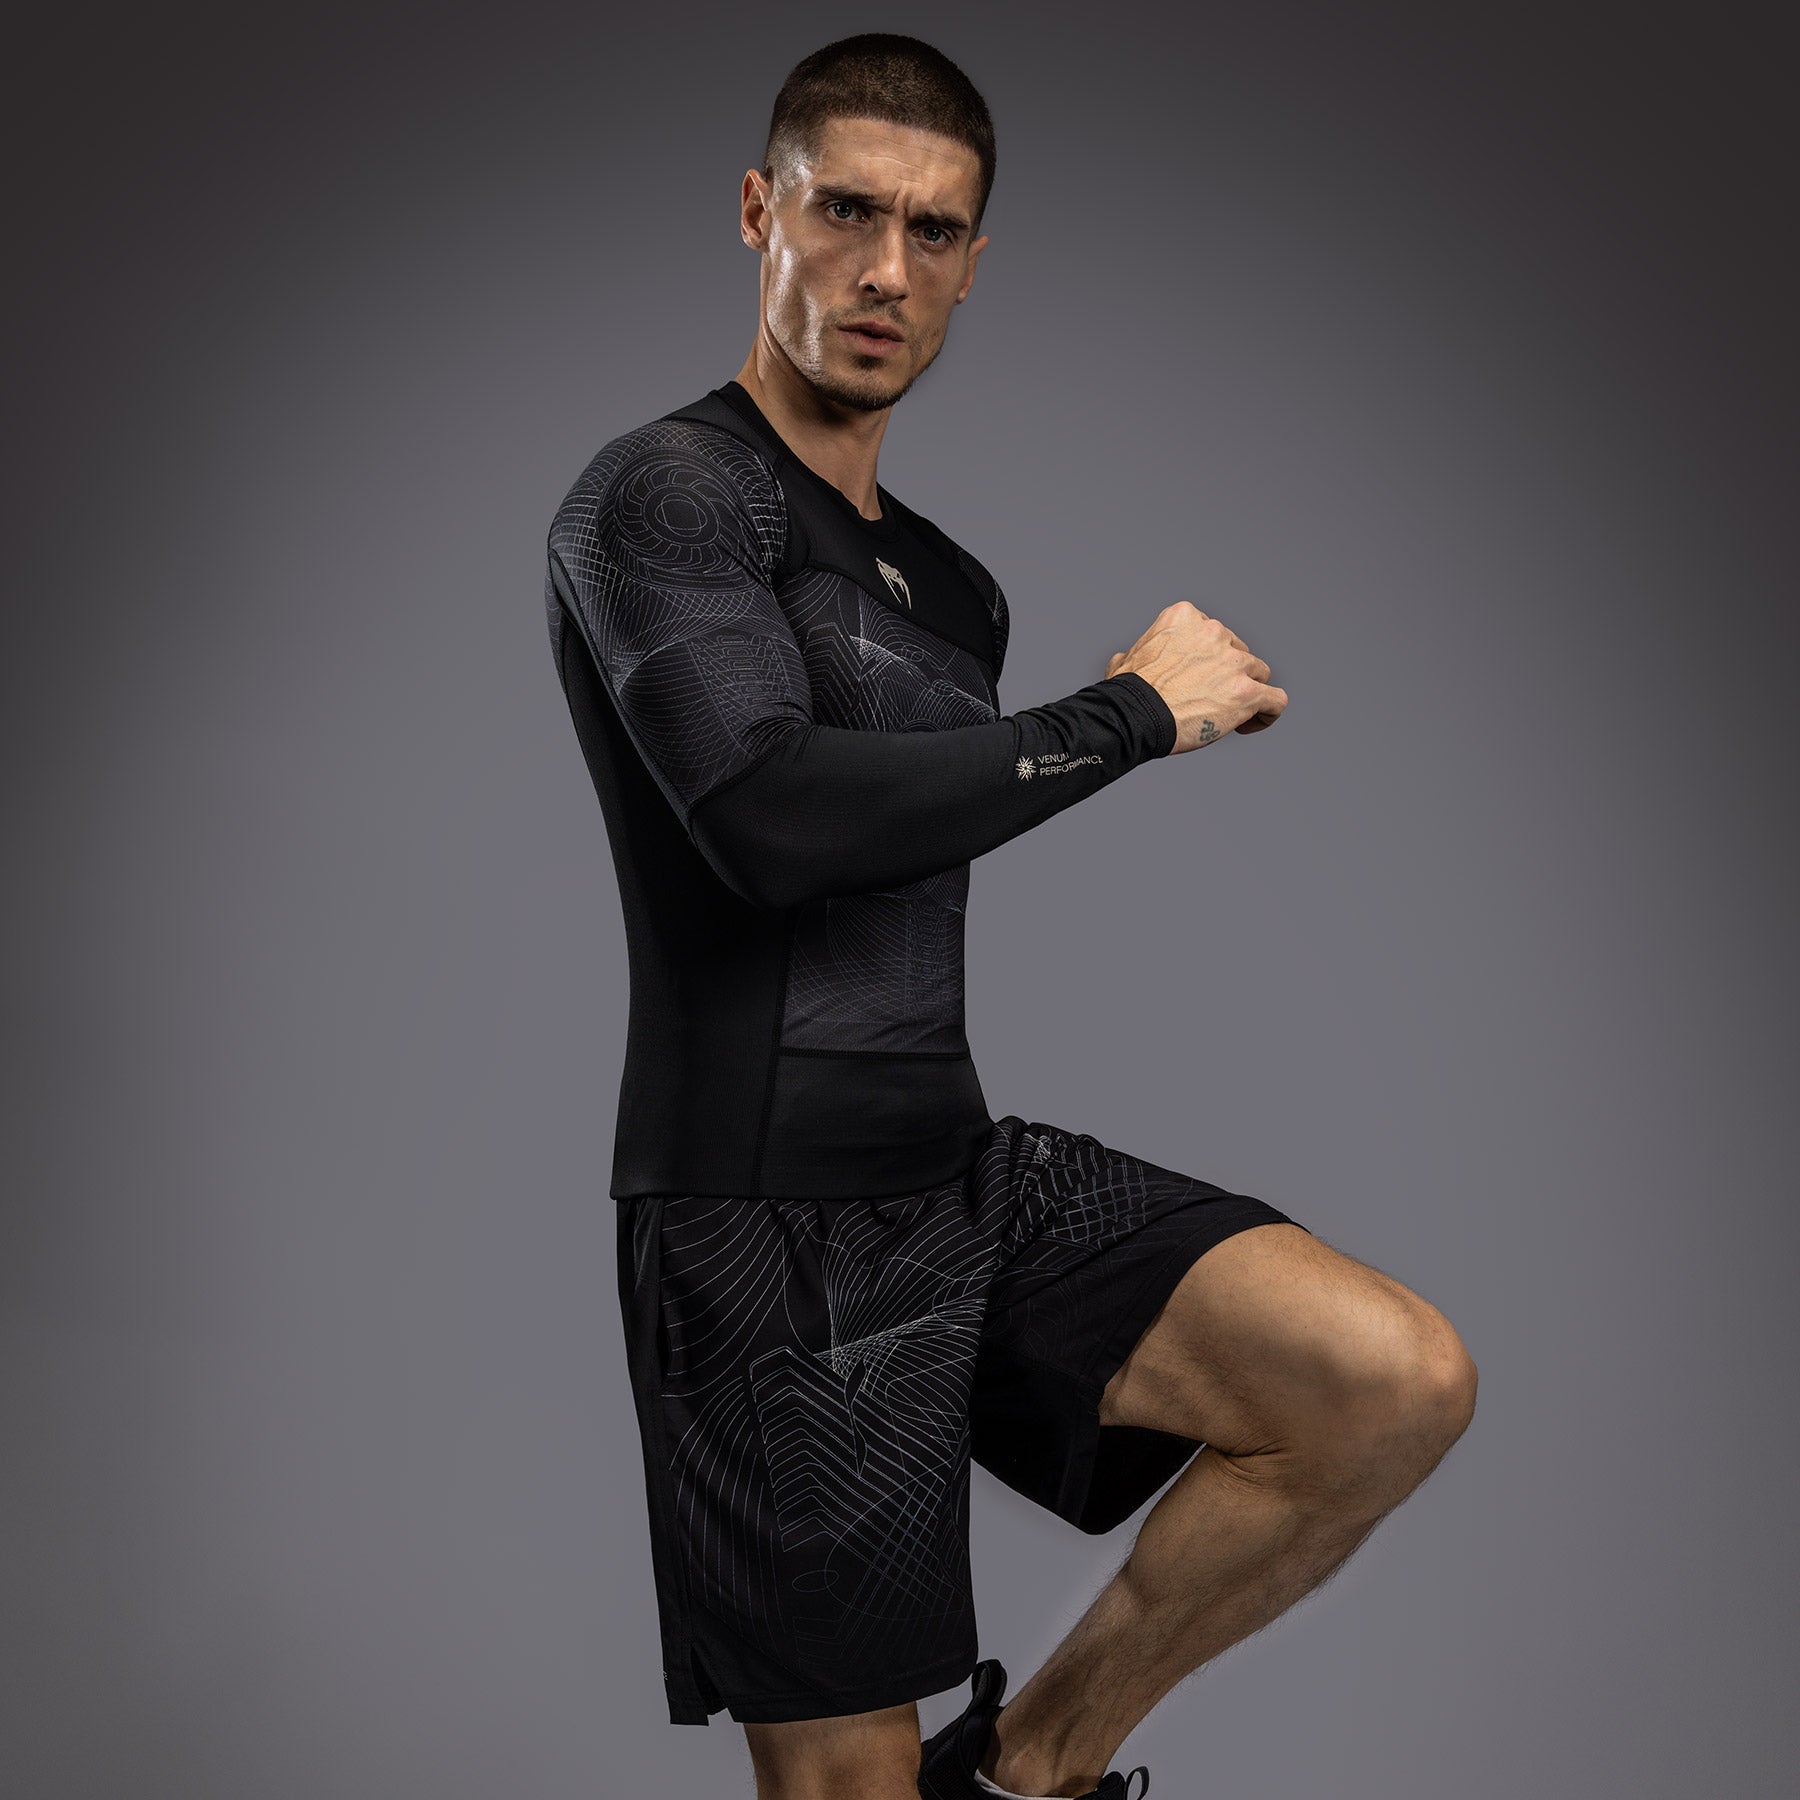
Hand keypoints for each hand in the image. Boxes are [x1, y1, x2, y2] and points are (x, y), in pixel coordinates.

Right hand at [1105, 602, 1286, 753]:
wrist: (1135, 716)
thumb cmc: (1127, 693)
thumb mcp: (1127, 658)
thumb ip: (1140, 651)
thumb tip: (1126, 660)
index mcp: (1186, 617)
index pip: (1214, 634)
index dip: (1209, 659)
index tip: (1200, 680)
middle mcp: (1214, 633)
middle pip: (1238, 652)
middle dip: (1228, 676)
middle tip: (1210, 700)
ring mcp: (1234, 662)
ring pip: (1258, 674)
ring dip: (1246, 692)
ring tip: (1229, 717)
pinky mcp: (1247, 692)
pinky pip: (1275, 699)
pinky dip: (1268, 713)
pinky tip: (1251, 724)